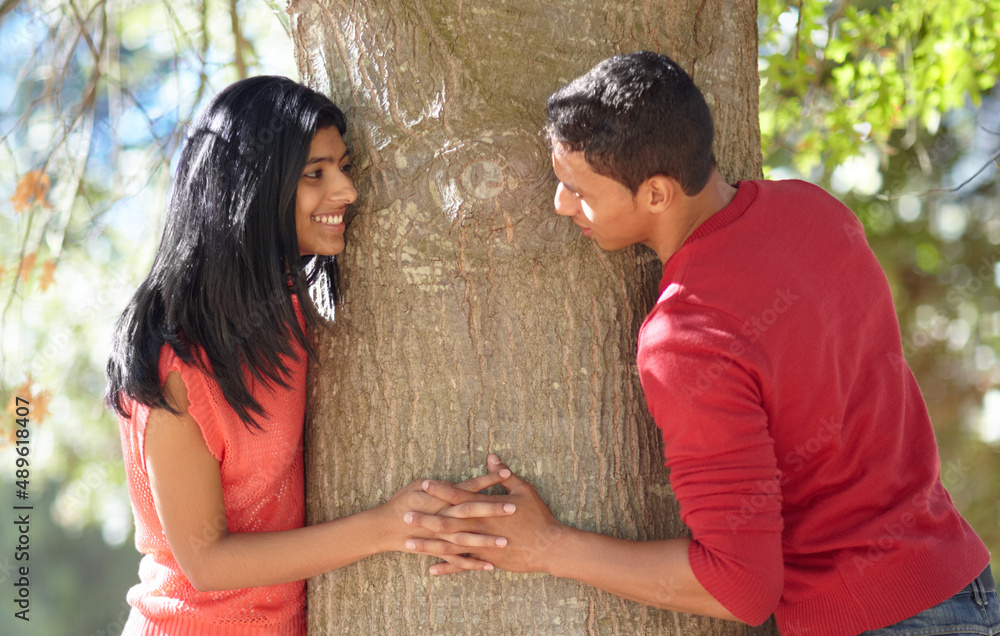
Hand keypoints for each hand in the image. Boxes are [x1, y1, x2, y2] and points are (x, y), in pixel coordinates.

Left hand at [404, 455, 566, 575]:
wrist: (549, 546)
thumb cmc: (538, 516)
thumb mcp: (524, 490)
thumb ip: (503, 475)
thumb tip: (491, 458)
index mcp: (486, 507)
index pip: (457, 495)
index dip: (439, 489)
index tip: (422, 485)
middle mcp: (480, 526)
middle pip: (446, 521)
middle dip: (424, 518)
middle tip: (404, 516)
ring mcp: (481, 545)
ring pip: (449, 545)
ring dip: (428, 544)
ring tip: (408, 544)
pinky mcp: (486, 560)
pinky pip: (462, 566)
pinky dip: (447, 568)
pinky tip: (431, 569)